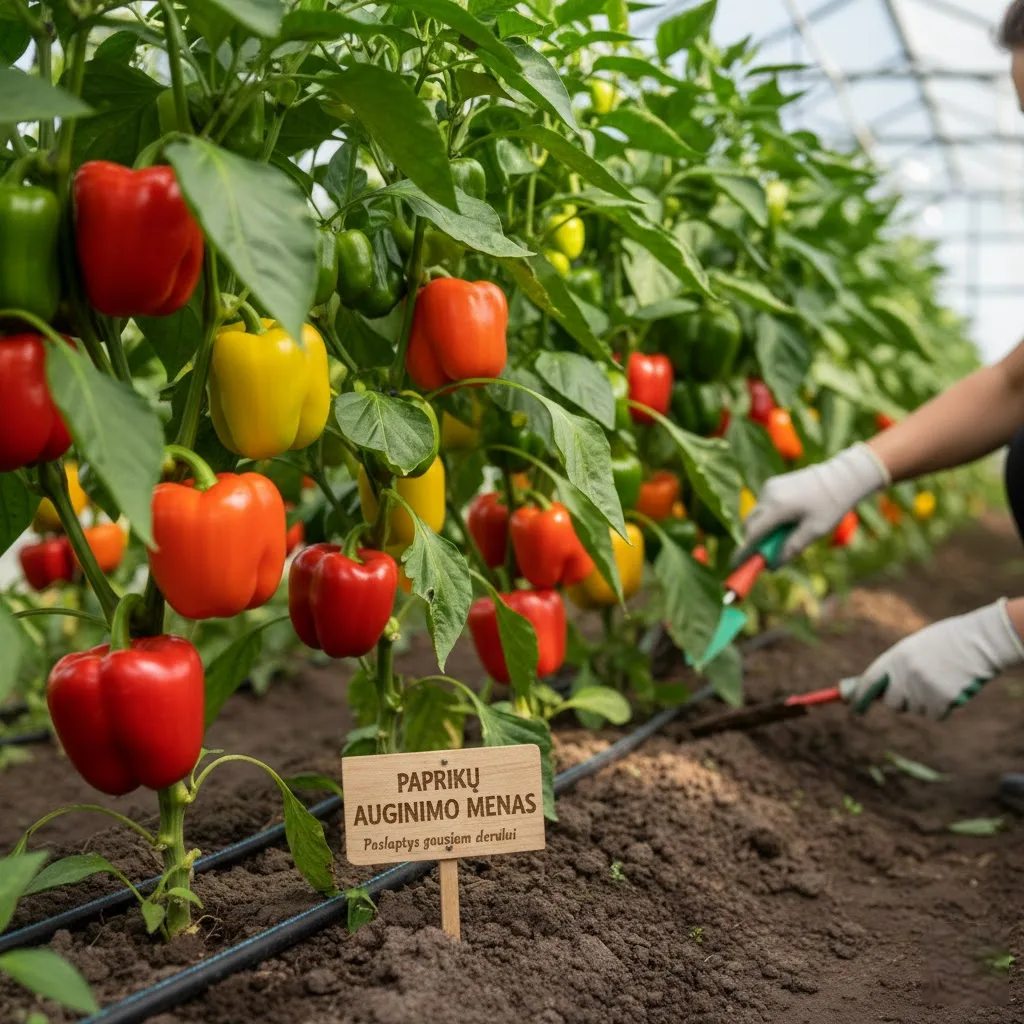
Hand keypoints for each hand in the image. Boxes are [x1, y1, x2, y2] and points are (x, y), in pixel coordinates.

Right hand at [737, 443, 887, 565]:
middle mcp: (768, 495)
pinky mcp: (773, 483)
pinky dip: (768, 517)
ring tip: (783, 536)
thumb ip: (791, 548)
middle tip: (765, 556)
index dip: (743, 552)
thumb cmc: (831, 504)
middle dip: (753, 541)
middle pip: (750, 524)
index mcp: (778, 507)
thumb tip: (773, 565)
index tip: (735, 565)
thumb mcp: (815, 531)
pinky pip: (763, 506)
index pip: (753, 534)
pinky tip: (786, 521)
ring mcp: (769, 487)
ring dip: (762, 529)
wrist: (842, 476)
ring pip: (756, 515)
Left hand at [846, 599, 1023, 718]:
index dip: (859, 697)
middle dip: (901, 701)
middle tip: (917, 689)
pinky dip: (944, 707)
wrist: (980, 640)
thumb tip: (878, 687)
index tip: (854, 707)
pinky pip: (936, 714)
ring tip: (942, 679)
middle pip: (893, 703)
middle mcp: (905, 674)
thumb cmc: (948, 641)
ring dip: (927, 702)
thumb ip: (896, 666)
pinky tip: (952, 689)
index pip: (869, 681)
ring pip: (917, 709)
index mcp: (896, 657)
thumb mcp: (914, 647)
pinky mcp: (942, 700)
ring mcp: (923, 688)